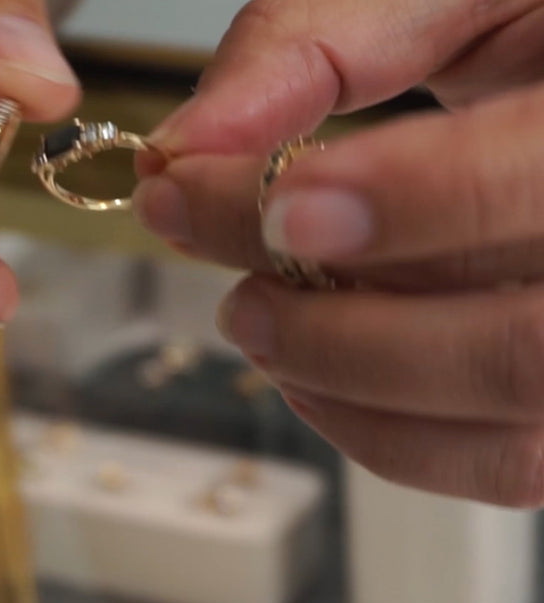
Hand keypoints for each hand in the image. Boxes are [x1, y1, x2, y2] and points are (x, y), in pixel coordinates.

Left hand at [133, 0, 543, 505]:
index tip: (271, 205)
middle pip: (511, 345)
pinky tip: (310, 384)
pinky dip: (386, 440)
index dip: (407, 203)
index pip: (536, 183)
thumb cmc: (523, 24)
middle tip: (237, 299)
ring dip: (351, 392)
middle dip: (340, 332)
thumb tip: (187, 143)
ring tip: (259, 330)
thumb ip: (318, 43)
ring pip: (504, 426)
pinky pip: (499, 464)